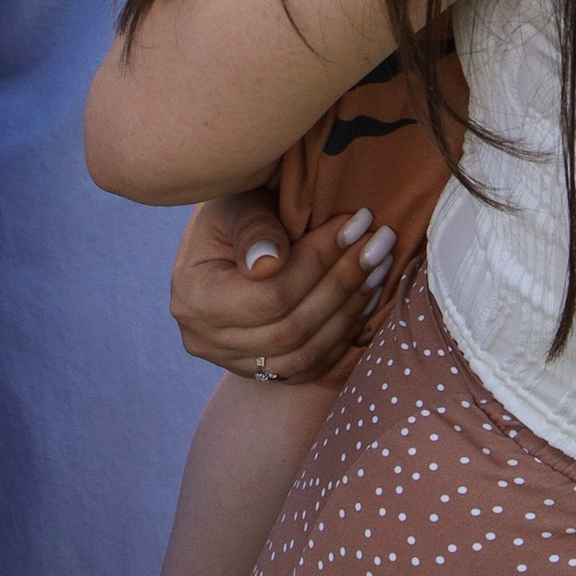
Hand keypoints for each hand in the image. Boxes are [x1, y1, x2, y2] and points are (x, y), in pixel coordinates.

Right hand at [168, 190, 392, 381]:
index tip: (356, 224)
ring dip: (350, 311)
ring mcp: (233, 364)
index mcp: (194, 297)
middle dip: (343, 283)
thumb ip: (253, 227)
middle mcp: (206, 341)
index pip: (270, 295)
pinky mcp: (259, 373)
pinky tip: (368, 300)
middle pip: (291, 329)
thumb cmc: (231, 208)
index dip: (318, 262)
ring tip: (381, 266)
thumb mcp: (236, 201)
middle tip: (380, 242)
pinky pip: (309, 368)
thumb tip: (271, 261)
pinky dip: (343, 337)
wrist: (223, 238)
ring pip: (304, 354)